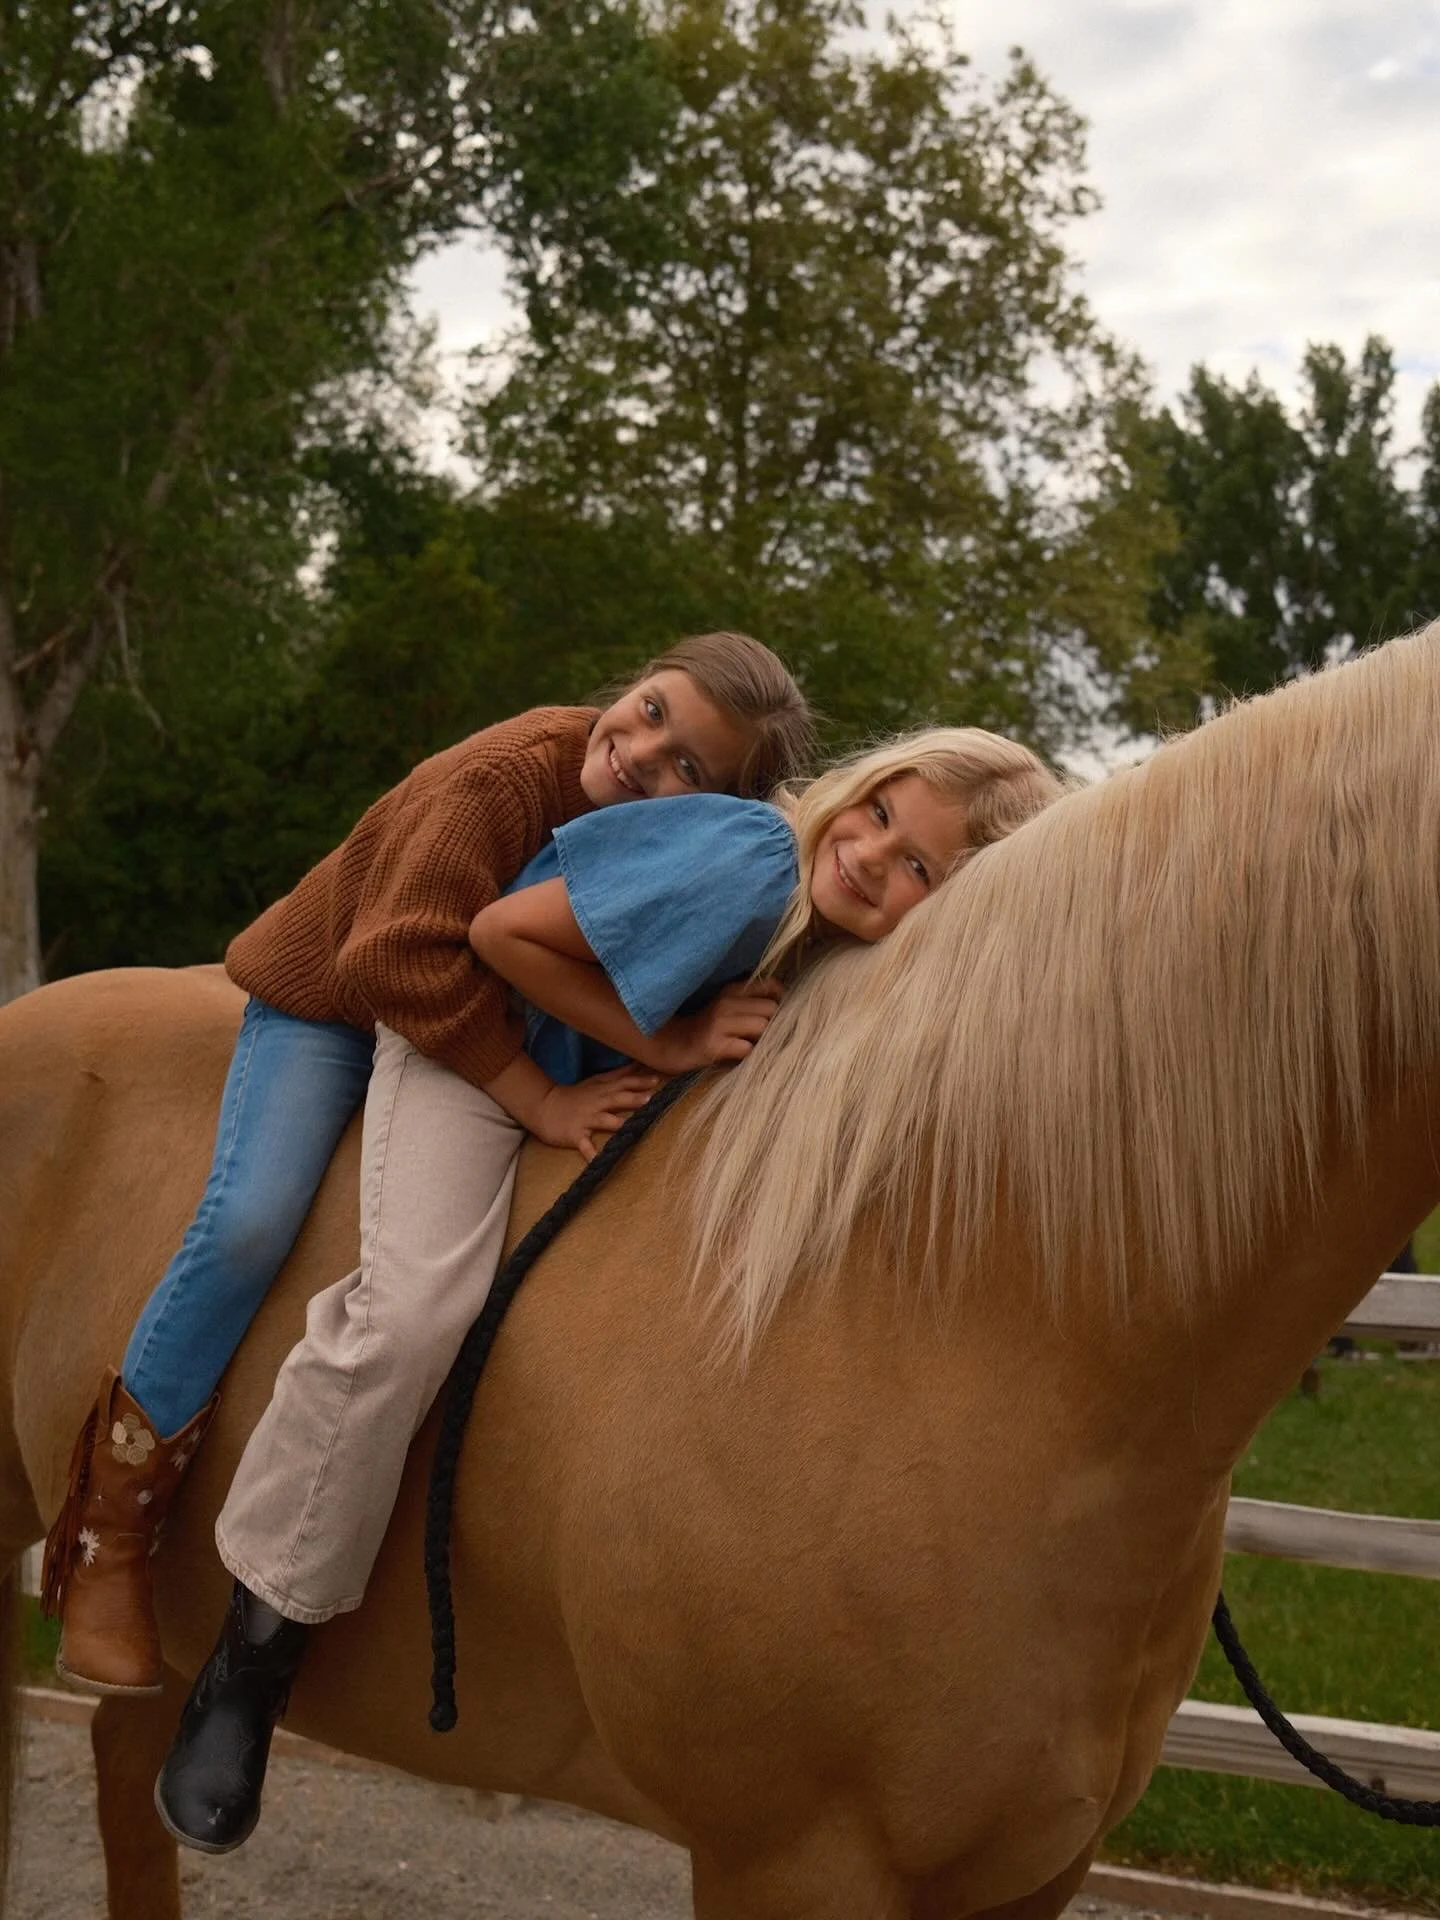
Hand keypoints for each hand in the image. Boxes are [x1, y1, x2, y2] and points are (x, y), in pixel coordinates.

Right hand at [532, 1066, 659, 1162]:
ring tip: (628, 1126)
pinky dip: (590, 1153)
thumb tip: (637, 1064)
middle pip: (616, 1099)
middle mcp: (596, 1103)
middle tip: (649, 1098)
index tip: (656, 1080)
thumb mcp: (596, 1081)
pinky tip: (597, 1161)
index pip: (623, 1083)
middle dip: (632, 1098)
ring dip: (615, 1122)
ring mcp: (586, 1119)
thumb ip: (617, 1075)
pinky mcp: (575, 1135)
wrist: (544, 1107)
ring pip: (603, 1120)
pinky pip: (584, 1146)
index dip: (639, 1081)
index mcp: (602, 1091)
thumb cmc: (575, 1096)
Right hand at [653, 978, 783, 1072]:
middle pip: (771, 1009)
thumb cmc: (706, 1026)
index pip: (771, 986)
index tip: (777, 1014)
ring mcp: (719, 1023)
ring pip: (762, 1027)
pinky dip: (747, 1054)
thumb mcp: (727, 1005)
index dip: (781, 1000)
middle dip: (773, 1024)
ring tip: (751, 1045)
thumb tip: (784, 1007)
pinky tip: (738, 1055)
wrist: (671, 1044)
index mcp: (732, 989)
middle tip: (763, 1035)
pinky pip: (746, 1049)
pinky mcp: (713, 1045)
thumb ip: (752, 1001)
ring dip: (761, 1040)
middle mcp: (727, 1002)